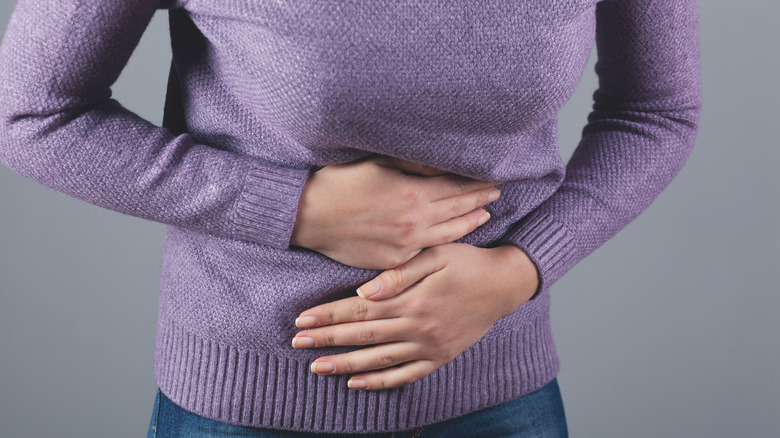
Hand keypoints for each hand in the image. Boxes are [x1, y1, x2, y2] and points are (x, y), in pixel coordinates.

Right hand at [290, 156, 502, 269]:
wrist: (308, 216)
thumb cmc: (339, 182)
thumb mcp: (377, 163)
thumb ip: (414, 165)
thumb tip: (443, 164)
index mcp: (412, 194)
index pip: (456, 187)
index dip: (476, 182)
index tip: (493, 176)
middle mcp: (414, 222)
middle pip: (458, 209)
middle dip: (479, 199)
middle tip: (497, 192)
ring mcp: (406, 245)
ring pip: (449, 234)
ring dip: (470, 223)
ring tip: (485, 214)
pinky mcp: (394, 261)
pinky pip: (427, 252)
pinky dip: (446, 242)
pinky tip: (453, 236)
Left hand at [291, 243, 540, 389]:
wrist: (504, 284)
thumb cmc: (467, 262)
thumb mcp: (436, 255)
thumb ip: (399, 273)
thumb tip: (364, 292)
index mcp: (413, 300)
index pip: (360, 310)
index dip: (328, 315)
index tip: (301, 320)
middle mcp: (418, 328)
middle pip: (362, 336)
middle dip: (327, 340)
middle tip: (297, 344)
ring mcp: (429, 347)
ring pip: (378, 360)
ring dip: (345, 365)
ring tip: (317, 367)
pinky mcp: (439, 357)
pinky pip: (405, 376)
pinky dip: (380, 382)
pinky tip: (356, 384)